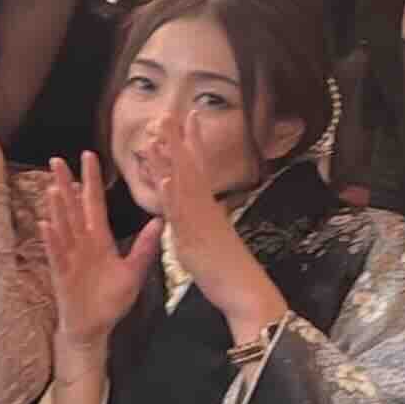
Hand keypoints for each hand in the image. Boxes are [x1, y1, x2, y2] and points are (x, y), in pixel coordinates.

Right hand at [40, 151, 161, 347]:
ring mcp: (70, 257)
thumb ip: (143, 248)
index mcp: (99, 240)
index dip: (92, 180)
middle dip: (66, 184)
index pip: (94, 203)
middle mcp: (82, 244)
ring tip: (53, 186)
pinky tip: (46, 224)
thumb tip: (159, 222)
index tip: (89, 156)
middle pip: (73, 208)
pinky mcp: (62, 274)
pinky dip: (52, 239)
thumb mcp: (133, 273)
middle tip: (57, 159)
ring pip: (63, 227)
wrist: (95, 329)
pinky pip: (56, 253)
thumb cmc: (111, 301)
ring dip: (57, 208)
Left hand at [142, 106, 284, 338]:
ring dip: (170, 158)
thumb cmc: (228, 269)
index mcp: (208, 207)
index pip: (199, 168)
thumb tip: (199, 207)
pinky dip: (173, 195)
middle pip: (190, 167)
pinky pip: (182, 213)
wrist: (245, 291)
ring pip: (184, 184)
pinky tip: (166, 177)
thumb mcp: (212, 238)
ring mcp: (200, 221)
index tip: (190, 116)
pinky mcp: (194, 238)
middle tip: (167, 112)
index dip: (193, 142)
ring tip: (159, 135)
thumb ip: (204, 220)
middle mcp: (205, 208)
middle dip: (178, 139)